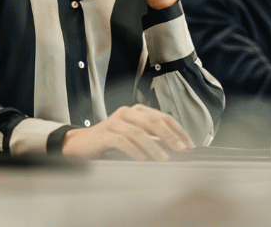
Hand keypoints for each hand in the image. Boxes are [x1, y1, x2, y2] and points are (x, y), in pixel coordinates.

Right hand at [61, 104, 194, 160]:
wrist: (81, 144)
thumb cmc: (109, 141)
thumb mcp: (133, 137)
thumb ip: (152, 139)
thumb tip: (175, 148)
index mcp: (137, 111)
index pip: (163, 117)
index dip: (178, 130)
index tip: (189, 144)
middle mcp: (127, 113)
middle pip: (152, 121)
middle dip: (170, 136)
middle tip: (181, 149)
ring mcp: (114, 122)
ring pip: (138, 132)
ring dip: (154, 146)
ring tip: (163, 158)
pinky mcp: (104, 134)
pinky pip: (122, 141)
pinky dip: (134, 150)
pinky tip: (141, 159)